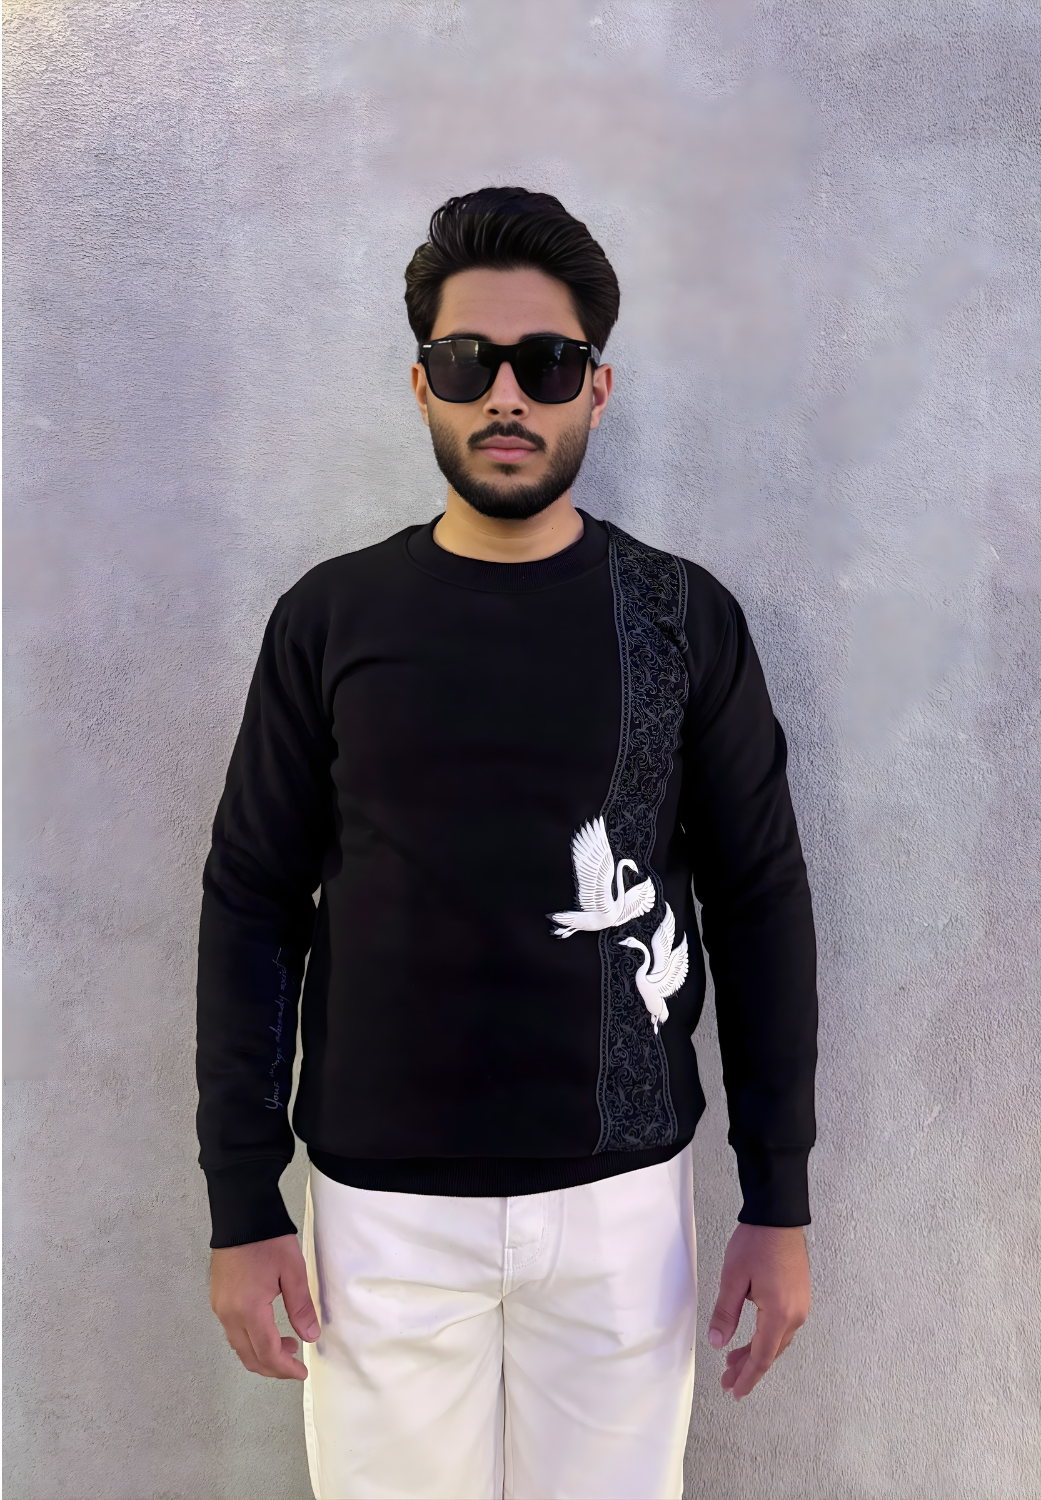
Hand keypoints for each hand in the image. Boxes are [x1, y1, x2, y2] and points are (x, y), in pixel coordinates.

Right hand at [210, 1232, 320, 1379]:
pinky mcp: (218, 1299)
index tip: (301, 1373)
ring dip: (262, 1353)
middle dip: (273, 1367)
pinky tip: (268, 1329)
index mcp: (248, 1310)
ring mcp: (220, 1307)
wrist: (240, 1215)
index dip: (285, 1368)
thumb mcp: (292, 1271)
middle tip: (296, 1363)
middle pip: (249, 1356)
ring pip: (239, 1346)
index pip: (267, 1353)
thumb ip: (301, 1307)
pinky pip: (233, 1332)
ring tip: (287, 1344)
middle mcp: (229, 1314)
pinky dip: (251, 1340)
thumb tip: (310, 1337)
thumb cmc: (268, 1240)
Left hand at [707, 1223, 809, 1400]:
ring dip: (757, 1353)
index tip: (734, 1391)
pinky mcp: (800, 1296)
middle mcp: (795, 1314)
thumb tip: (717, 1342)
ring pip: (778, 1340)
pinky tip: (753, 1338)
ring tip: (733, 1361)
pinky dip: (767, 1337)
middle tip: (727, 1380)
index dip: (748, 1377)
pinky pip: (784, 1327)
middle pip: (771, 1352)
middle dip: (749, 1368)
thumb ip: (725, 1313)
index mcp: (779, 1313)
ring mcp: (801, 1305)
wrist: (779, 1217)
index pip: (762, 1356)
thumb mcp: (732, 1278)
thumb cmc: (755, 1243)